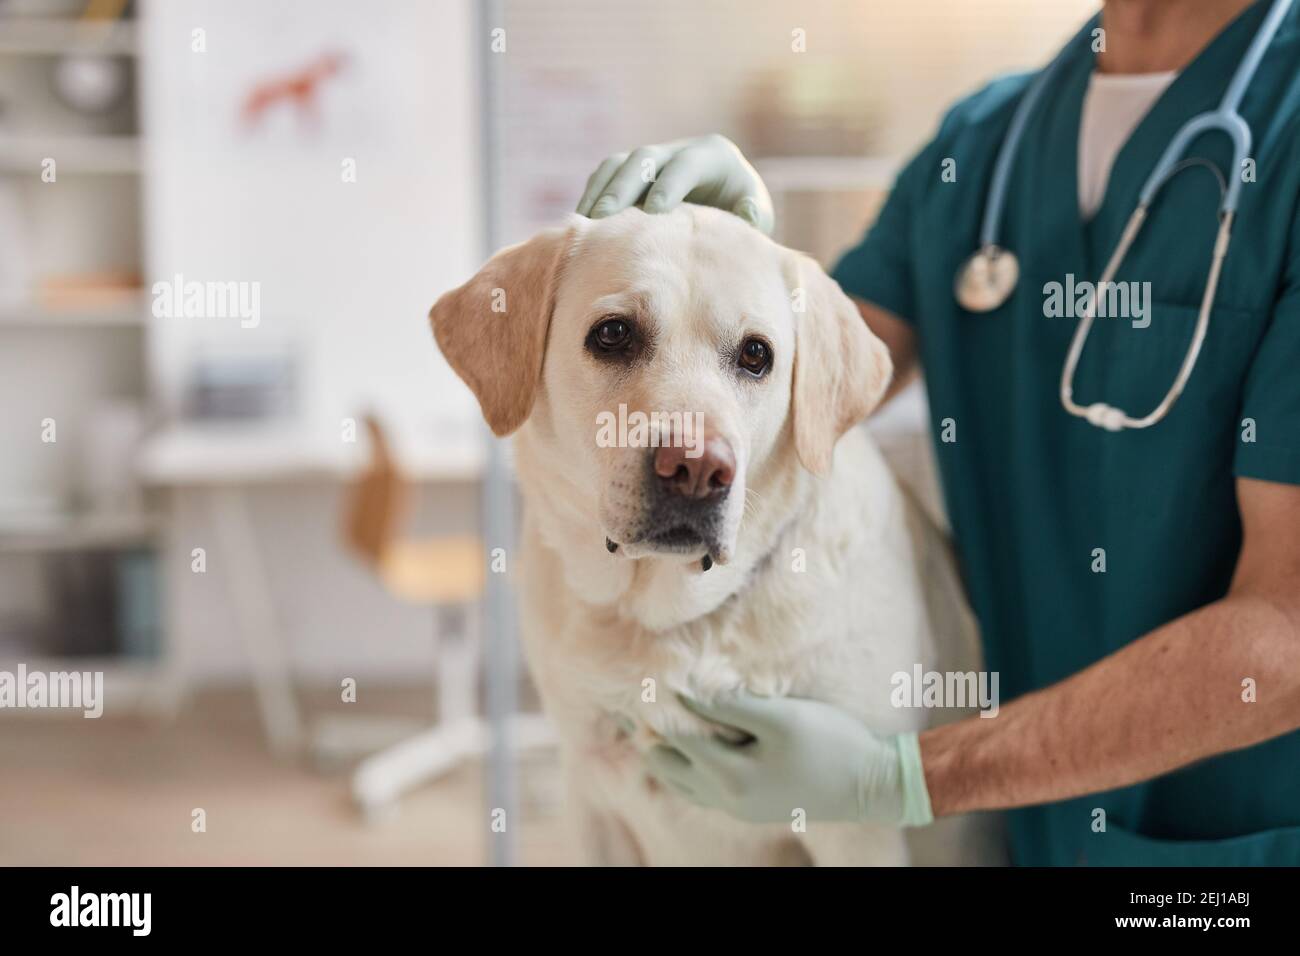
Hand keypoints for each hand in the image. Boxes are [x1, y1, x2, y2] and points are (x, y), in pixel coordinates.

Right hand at [575, 134, 774, 233]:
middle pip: (644, 158)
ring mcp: (654, 158)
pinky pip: (607, 176)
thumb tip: (747, 214)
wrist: (730, 204)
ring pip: (619, 163)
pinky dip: (593, 195)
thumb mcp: (758, 215)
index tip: (652, 213)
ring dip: (600, 190)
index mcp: (714, 155)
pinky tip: (582, 224)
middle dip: (623, 187)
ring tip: (585, 222)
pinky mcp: (635, 171)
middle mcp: (680, 149)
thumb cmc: (744, 213)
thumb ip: (753, 216)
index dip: (668, 186)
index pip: (686, 165)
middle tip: (604, 218)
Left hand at [644, 692, 933, 825]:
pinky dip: (685, 767)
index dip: (659, 706)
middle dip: (649, 733)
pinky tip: (687, 746)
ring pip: (680, 781)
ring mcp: (737, 806)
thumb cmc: (831, 743)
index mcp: (730, 775)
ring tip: (650, 722)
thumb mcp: (782, 718)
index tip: (645, 677)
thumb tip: (686, 690)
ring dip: (664, 752)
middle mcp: (726, 797)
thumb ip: (731, 706)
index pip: (676, 736)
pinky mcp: (749, 807)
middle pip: (667, 765)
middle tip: (634, 701)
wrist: (871, 785)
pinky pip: (700, 789)